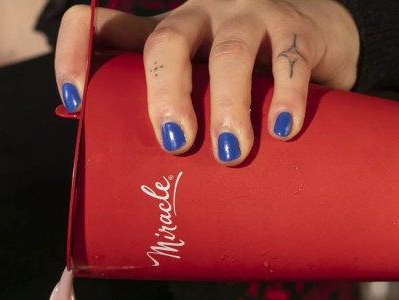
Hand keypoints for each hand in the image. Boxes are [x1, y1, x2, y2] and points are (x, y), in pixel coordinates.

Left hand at [54, 0, 360, 164]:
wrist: (325, 35)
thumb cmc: (246, 74)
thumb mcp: (198, 87)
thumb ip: (167, 119)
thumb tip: (126, 183)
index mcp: (165, 35)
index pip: (104, 25)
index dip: (77, 51)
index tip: (73, 99)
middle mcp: (201, 18)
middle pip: (167, 41)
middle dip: (165, 92)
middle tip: (175, 142)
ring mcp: (248, 19)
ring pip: (230, 52)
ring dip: (228, 104)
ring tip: (230, 152)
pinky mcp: (297, 30)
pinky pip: (290, 59)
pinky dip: (286, 96)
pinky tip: (283, 129)